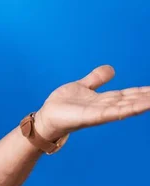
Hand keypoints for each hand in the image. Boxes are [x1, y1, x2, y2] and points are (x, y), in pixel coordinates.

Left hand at [34, 65, 149, 140]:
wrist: (46, 117)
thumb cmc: (62, 105)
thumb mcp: (82, 86)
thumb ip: (96, 79)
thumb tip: (112, 68)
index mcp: (103, 100)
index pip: (127, 95)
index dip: (142, 92)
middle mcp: (104, 107)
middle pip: (129, 101)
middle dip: (145, 98)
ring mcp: (98, 113)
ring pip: (124, 107)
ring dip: (140, 104)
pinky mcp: (90, 117)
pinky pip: (110, 113)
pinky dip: (124, 110)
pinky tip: (137, 107)